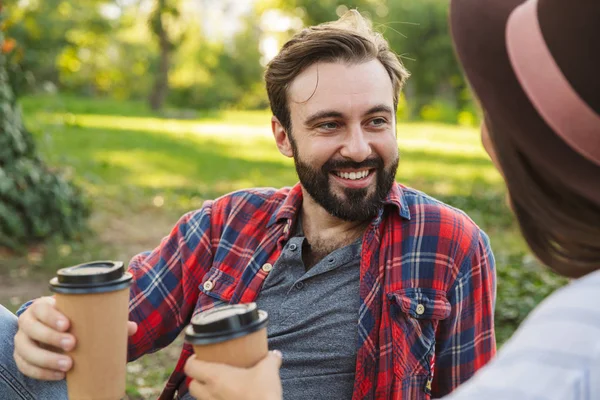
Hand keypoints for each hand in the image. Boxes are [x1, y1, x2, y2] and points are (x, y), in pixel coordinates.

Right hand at [13, 296, 137, 380]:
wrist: (56, 334)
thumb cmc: (74, 322)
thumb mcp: (86, 318)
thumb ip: (107, 320)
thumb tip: (132, 327)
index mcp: (43, 307)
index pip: (41, 308)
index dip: (51, 316)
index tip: (67, 324)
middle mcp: (29, 322)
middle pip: (32, 328)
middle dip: (51, 337)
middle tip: (72, 345)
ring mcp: (23, 341)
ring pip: (26, 350)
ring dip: (46, 359)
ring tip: (68, 365)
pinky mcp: (22, 358)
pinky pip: (26, 367)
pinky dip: (42, 373)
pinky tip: (59, 375)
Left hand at [184, 350, 282, 399]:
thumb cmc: (261, 395)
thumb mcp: (268, 370)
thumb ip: (270, 359)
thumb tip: (274, 355)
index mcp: (215, 377)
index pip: (190, 367)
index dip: (193, 360)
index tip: (200, 356)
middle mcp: (210, 394)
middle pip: (192, 386)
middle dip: (197, 378)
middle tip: (210, 370)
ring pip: (201, 399)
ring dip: (207, 392)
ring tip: (220, 385)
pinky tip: (229, 398)